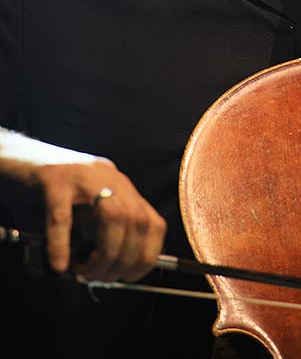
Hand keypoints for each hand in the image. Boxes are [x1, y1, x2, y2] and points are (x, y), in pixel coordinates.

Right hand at [0, 133, 165, 282]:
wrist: (15, 157)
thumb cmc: (48, 191)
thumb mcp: (80, 211)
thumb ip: (95, 235)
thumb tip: (104, 273)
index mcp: (118, 184)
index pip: (152, 222)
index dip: (147, 255)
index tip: (130, 276)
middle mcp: (106, 176)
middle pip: (135, 221)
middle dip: (124, 259)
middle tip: (101, 277)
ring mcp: (81, 175)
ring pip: (112, 216)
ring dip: (104, 253)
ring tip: (85, 272)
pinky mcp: (52, 179)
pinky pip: (62, 215)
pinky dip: (62, 245)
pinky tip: (59, 263)